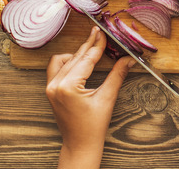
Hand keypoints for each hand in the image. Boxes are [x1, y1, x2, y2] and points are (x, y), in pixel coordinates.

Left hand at [46, 26, 134, 168]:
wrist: (80, 144)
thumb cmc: (93, 127)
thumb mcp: (107, 99)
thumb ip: (117, 75)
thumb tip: (128, 59)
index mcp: (68, 87)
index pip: (86, 59)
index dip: (98, 45)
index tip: (104, 33)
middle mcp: (55, 85)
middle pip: (75, 57)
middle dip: (89, 45)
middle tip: (99, 33)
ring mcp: (50, 87)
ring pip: (63, 60)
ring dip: (77, 53)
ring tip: (91, 48)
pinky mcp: (50, 90)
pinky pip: (56, 68)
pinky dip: (67, 62)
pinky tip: (79, 61)